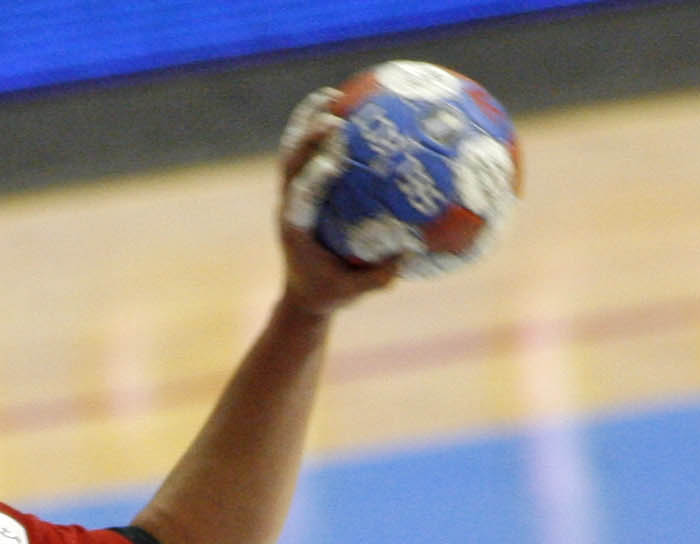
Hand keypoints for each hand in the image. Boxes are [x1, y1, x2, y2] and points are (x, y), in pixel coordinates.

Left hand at [273, 89, 401, 319]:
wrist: (303, 294)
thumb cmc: (329, 293)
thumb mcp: (353, 292)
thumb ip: (379, 276)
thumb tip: (410, 254)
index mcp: (297, 230)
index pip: (301, 199)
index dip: (313, 178)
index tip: (332, 159)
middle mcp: (289, 206)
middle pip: (291, 165)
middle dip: (309, 140)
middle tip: (334, 116)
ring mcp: (291, 195)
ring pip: (293, 151)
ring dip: (308, 121)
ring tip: (332, 93)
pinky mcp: (299, 189)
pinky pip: (306, 152)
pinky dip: (319, 128)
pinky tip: (345, 106)